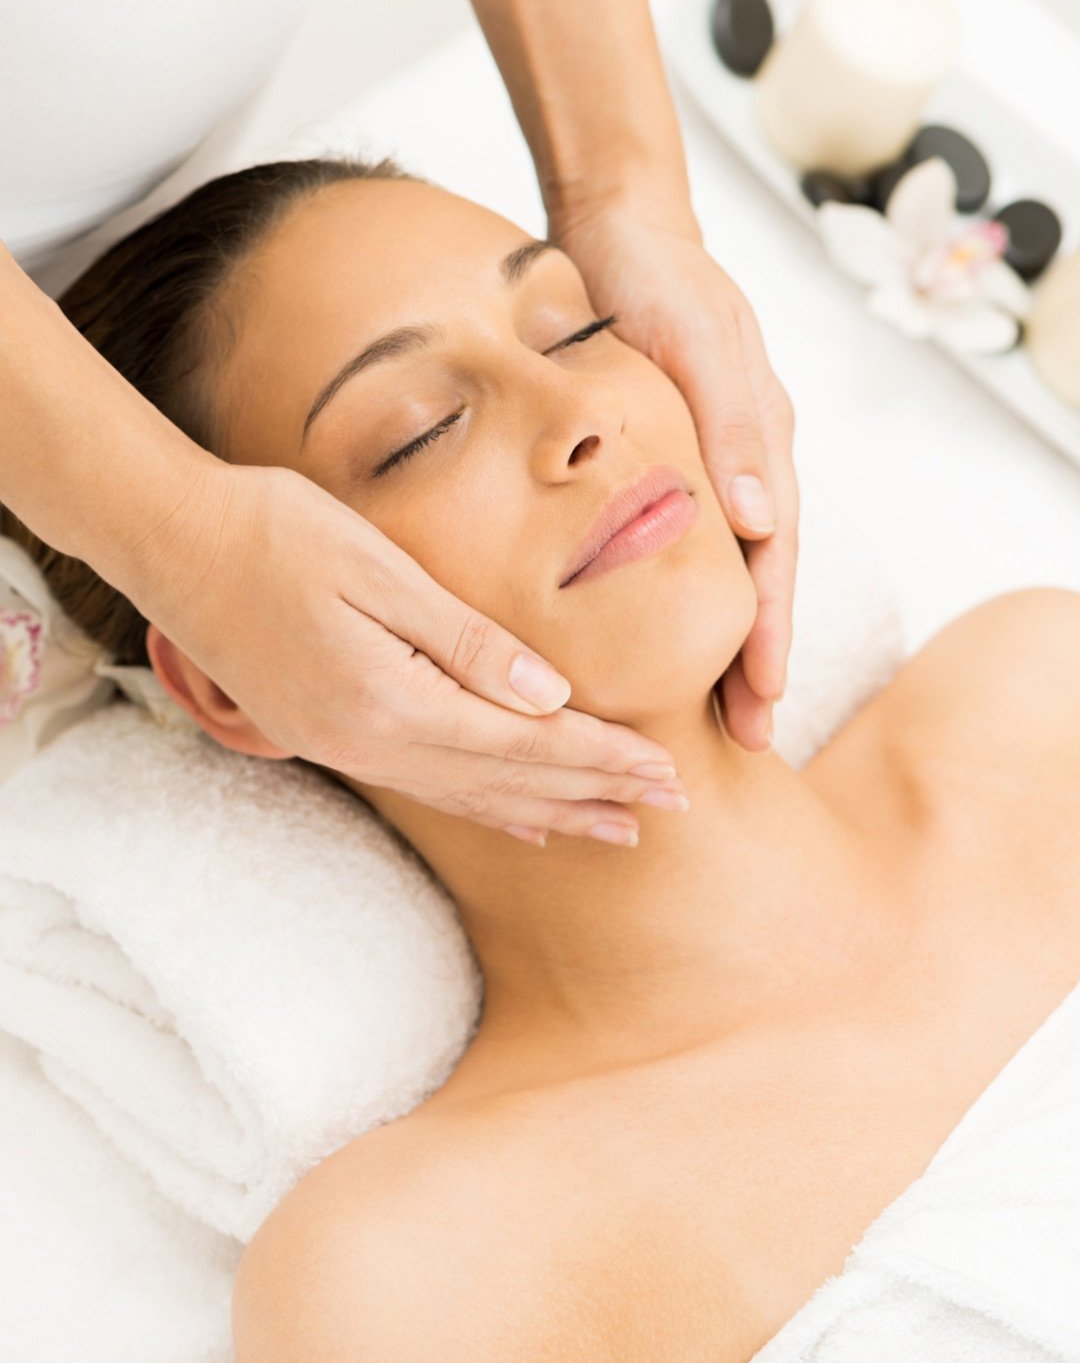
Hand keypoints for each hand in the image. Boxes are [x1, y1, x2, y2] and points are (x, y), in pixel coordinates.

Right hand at [136, 458, 680, 844]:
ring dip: (547, 812)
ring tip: (611, 831)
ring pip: (468, 796)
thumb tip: (551, 695)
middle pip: (506, 782)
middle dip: (592, 795)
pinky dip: (484, 807)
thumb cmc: (275, 532)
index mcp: (392, 699)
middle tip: (668, 810)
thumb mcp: (378, 571)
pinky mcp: (327, 736)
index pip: (524, 742)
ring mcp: (344, 747)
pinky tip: (518, 817)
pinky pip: (426, 788)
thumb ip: (465, 640)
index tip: (665, 771)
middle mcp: (370, 742)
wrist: (171, 543)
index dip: (600, 758)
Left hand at [552, 205, 797, 750]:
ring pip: (727, 564)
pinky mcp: (671, 452)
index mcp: (760, 436)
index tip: (763, 697)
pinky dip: (685, 588)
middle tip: (748, 739)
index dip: (770, 630)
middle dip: (757, 657)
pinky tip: (660, 628)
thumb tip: (764, 523)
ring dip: (725, 635)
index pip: (774, 555)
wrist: (618, 224)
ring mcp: (712, 456)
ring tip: (716, 708)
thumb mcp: (694, 338)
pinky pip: (687, 535)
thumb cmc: (654, 275)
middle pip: (760, 574)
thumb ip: (730, 423)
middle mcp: (747, 455)